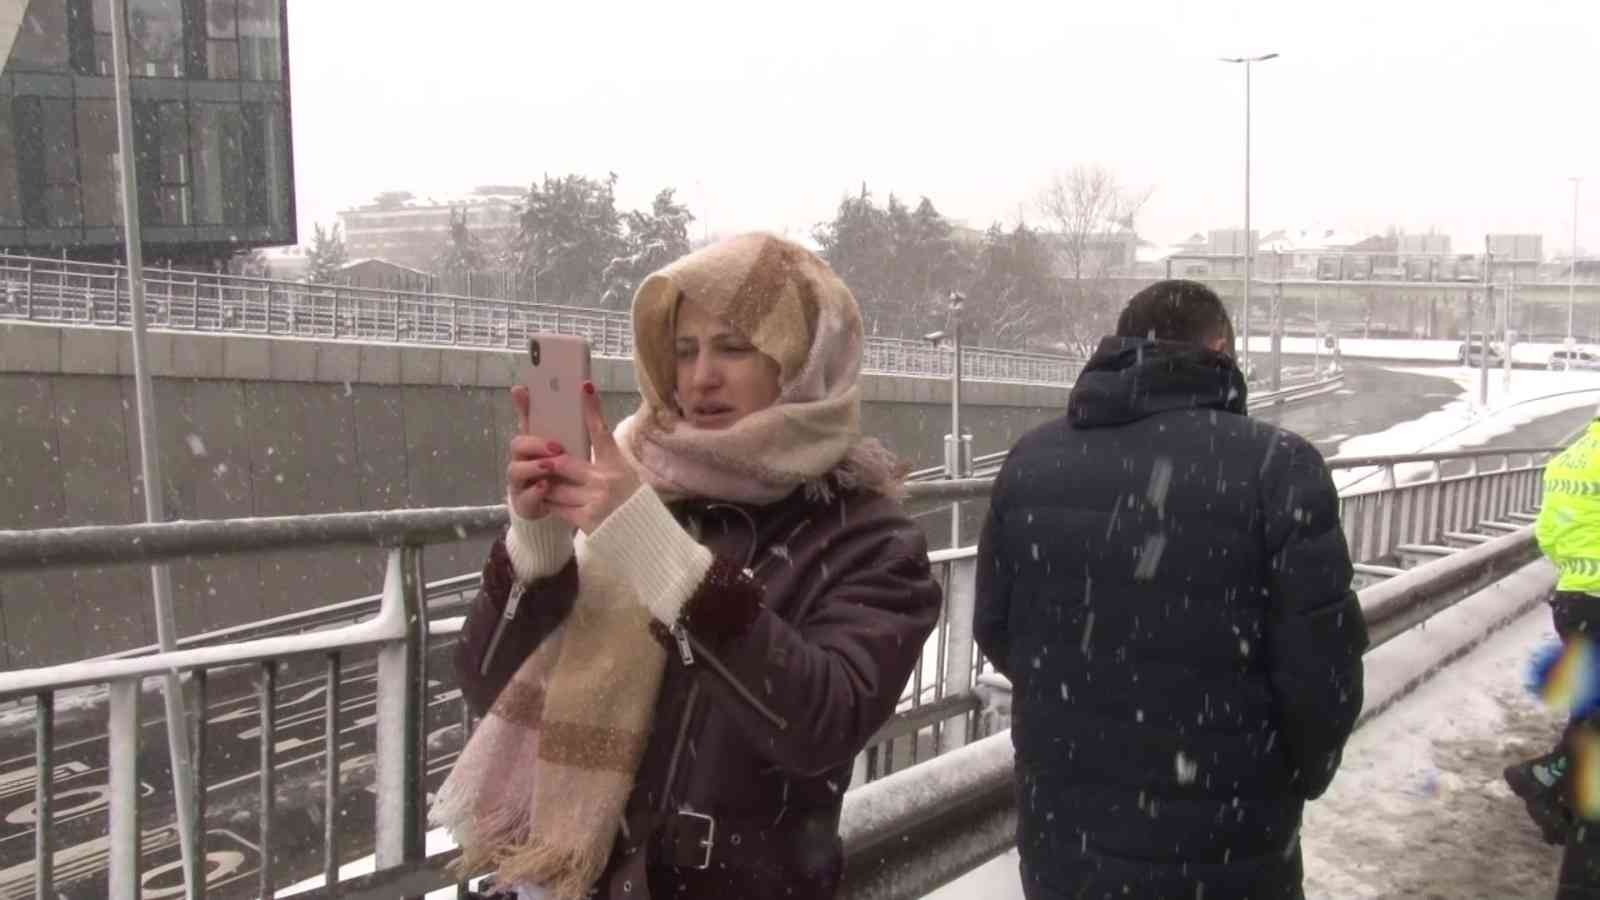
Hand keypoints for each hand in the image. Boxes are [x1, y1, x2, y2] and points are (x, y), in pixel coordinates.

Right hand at [505, 385, 565, 520]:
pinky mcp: (524, 502)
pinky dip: (535, 491)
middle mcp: (521, 459)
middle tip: (557, 446)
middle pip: (518, 444)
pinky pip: (525, 496)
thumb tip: (588, 390)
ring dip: (534, 467)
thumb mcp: (573, 451)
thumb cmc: (563, 474)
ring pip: (516, 470)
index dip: (522, 405)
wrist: (556, 508)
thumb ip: (578, 427)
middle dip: (536, 443)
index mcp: (533, 443)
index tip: (523, 390)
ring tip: (550, 466)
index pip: (525, 419)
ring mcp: (520, 481)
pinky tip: (546, 486)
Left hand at [543, 382, 641, 534]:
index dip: (592, 408)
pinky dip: (549, 503)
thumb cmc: (632, 502)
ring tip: (543, 482)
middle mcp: (605, 480)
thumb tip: (573, 449)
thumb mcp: (624, 474)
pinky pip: (557, 507)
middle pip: (562, 462)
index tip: (584, 386)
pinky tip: (549, 500)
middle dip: (547, 462)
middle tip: (539, 458)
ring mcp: (595, 500)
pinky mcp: (586, 520)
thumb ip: (603, 461)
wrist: (643, 536)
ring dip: (545, 485)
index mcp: (616, 464)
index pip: (601, 431)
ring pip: (555, 486)